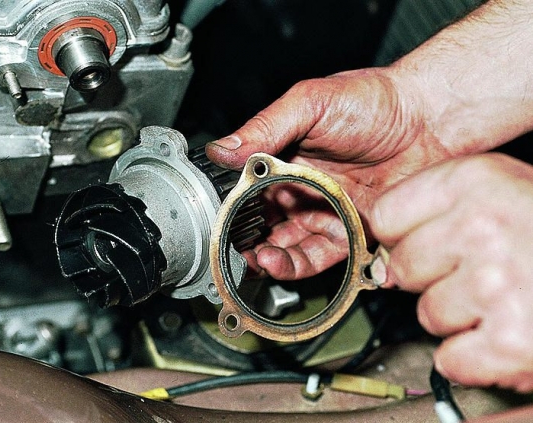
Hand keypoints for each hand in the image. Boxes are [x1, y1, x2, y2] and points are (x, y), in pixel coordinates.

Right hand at [206, 68, 456, 279]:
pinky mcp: (351, 232)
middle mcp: (301, 190)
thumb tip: (222, 149)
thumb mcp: (309, 104)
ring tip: (262, 260)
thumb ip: (264, 127)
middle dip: (248, 243)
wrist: (430, 118)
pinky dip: (303, 266)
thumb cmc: (374, 101)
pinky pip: (323, 257)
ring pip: (289, 248)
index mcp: (284, 160)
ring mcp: (326, 213)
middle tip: (237, 252)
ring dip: (272, 259)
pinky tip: (289, 262)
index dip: (232, 212)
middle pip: (265, 227)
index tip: (221, 226)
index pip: (247, 194)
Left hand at [368, 153, 532, 391]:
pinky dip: (475, 359)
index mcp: (478, 180)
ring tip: (506, 301)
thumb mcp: (509, 189)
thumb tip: (386, 247)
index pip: (387, 215)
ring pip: (427, 315)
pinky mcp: (512, 342)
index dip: (402, 236)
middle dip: (432, 279)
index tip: (422, 244)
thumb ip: (446, 207)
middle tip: (478, 275)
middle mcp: (482, 227)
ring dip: (460, 318)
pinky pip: (451, 359)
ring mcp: (496, 285)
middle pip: (401, 268)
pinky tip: (508, 334)